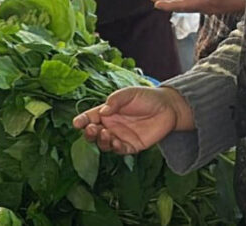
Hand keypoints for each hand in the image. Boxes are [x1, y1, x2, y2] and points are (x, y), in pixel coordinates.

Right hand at [73, 87, 192, 154]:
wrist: (169, 108)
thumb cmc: (147, 97)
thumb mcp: (129, 94)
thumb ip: (115, 101)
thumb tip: (103, 111)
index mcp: (107, 112)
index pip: (90, 117)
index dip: (82, 120)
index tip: (76, 123)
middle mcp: (111, 125)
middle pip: (94, 133)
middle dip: (89, 133)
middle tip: (92, 129)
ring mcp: (121, 136)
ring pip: (104, 144)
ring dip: (101, 141)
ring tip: (105, 134)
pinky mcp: (132, 146)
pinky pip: (120, 150)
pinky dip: (115, 148)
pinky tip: (116, 142)